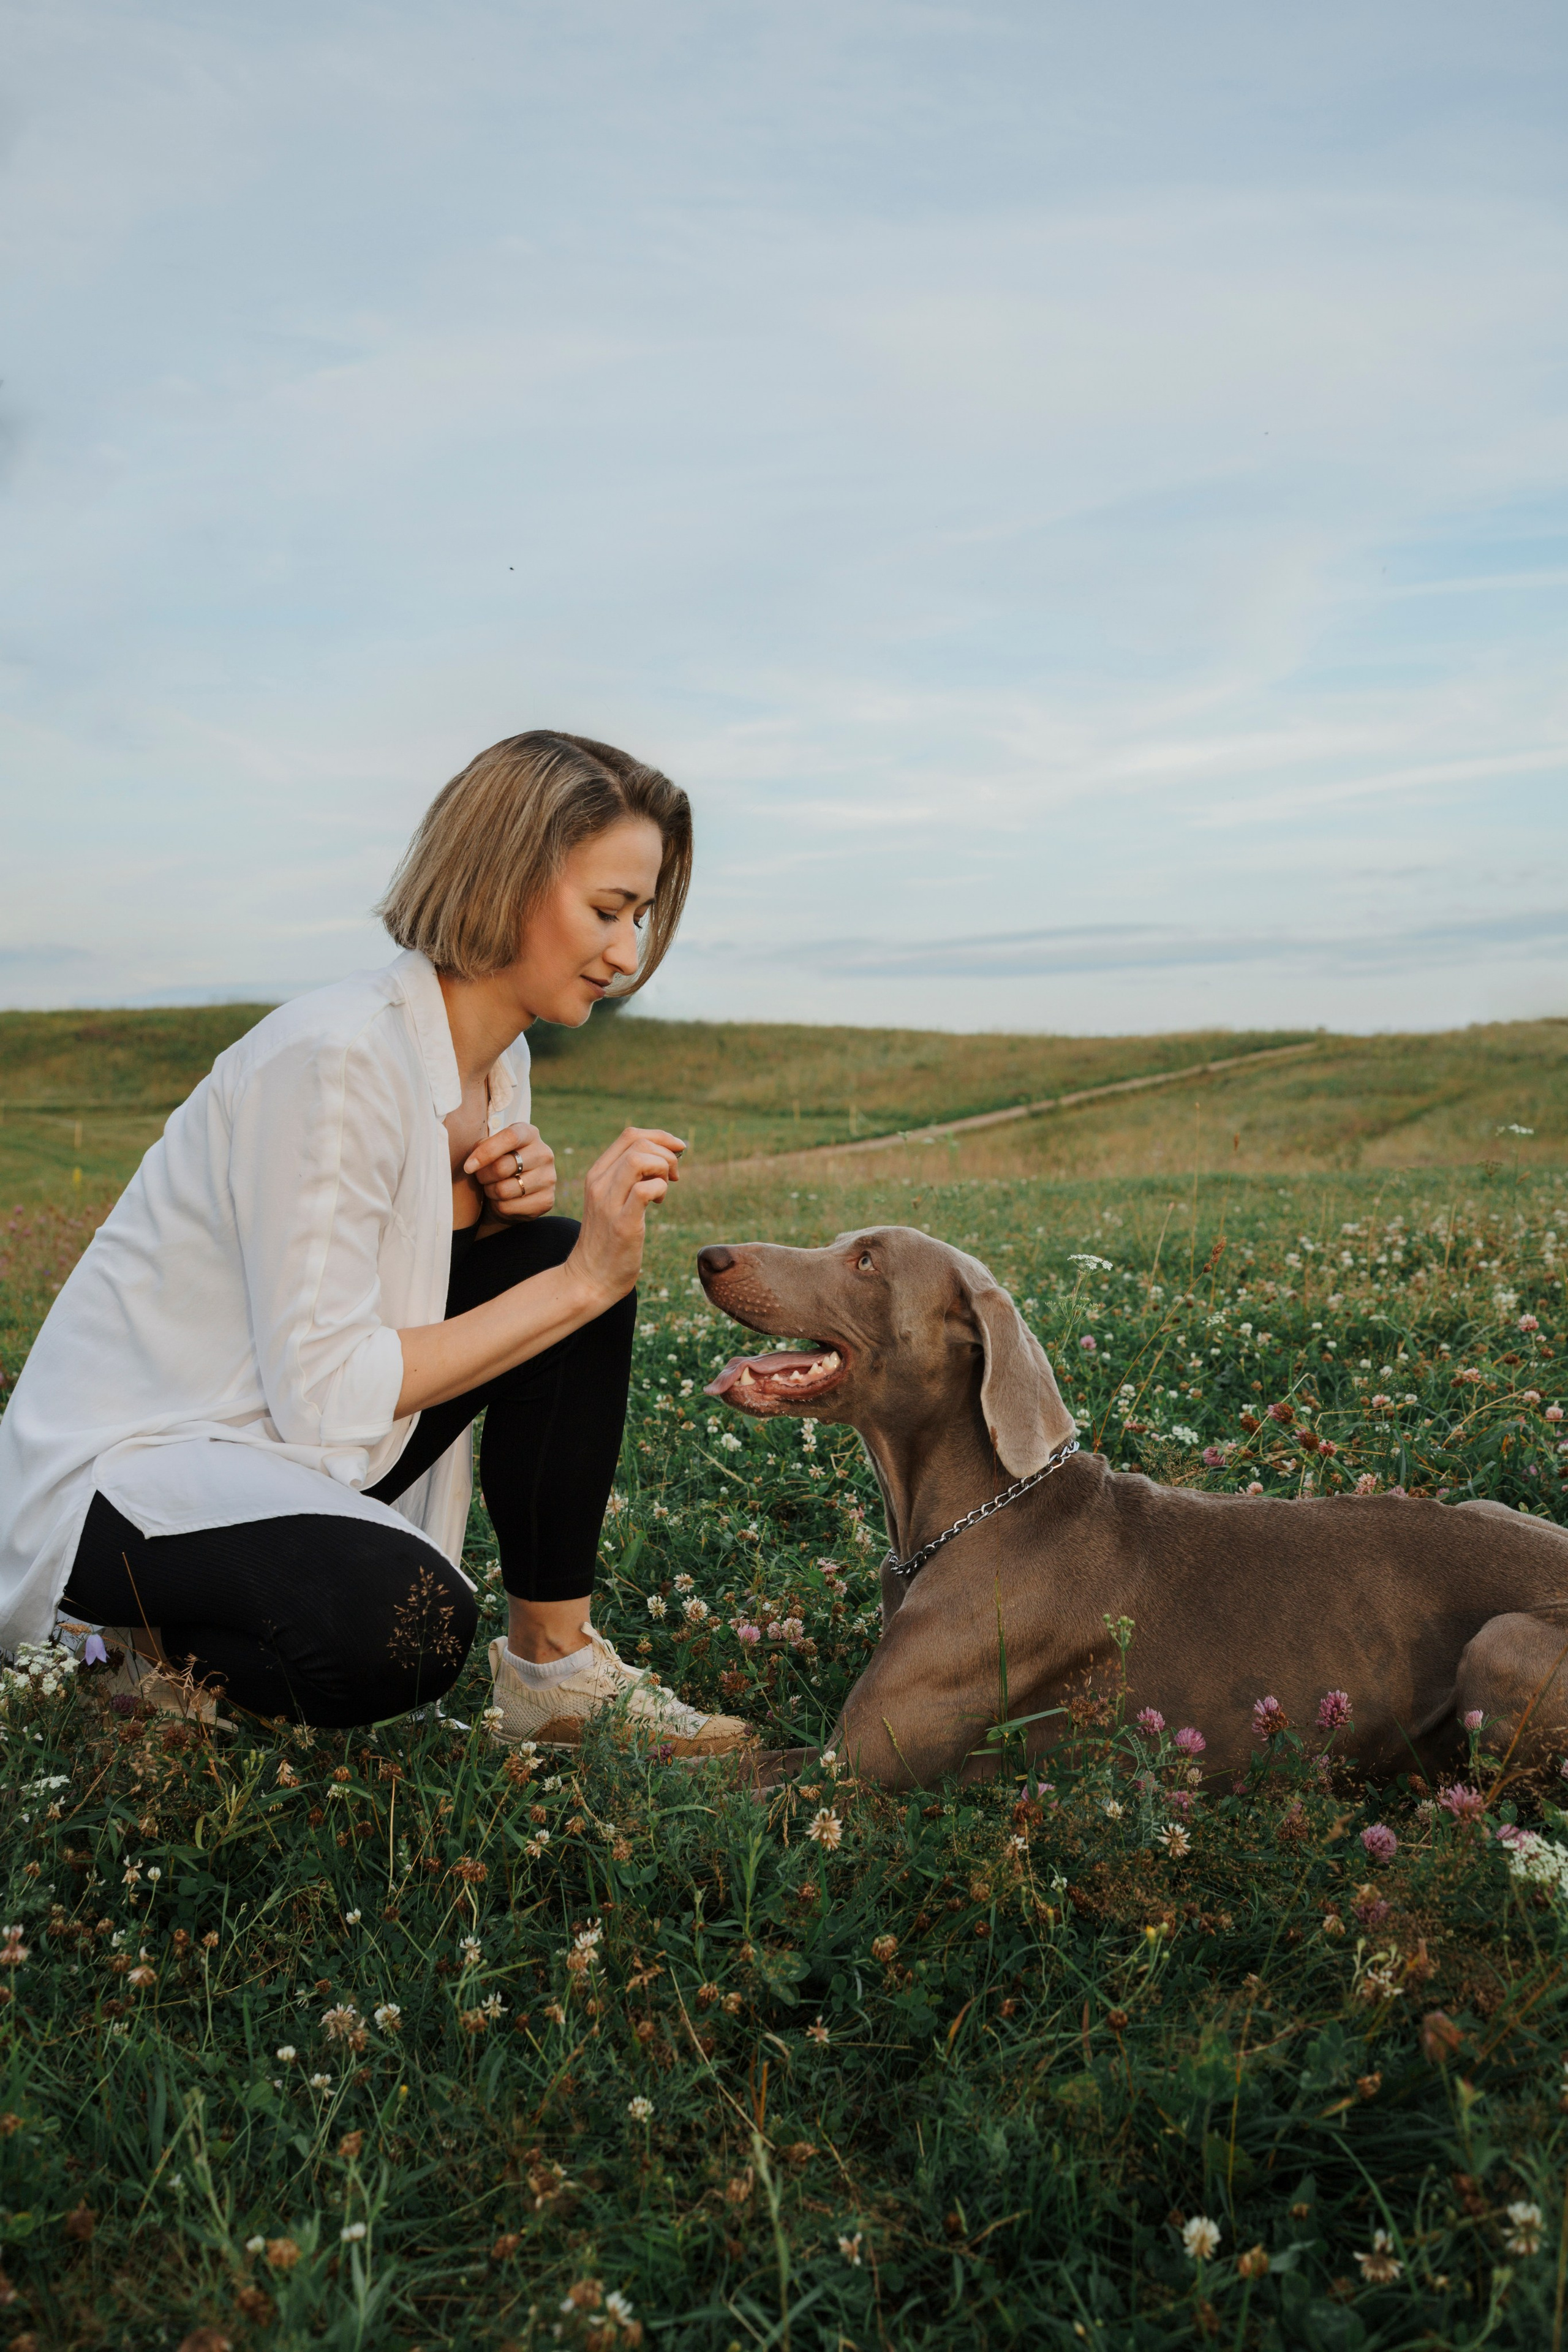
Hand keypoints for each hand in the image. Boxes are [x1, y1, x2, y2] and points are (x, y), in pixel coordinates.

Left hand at [462, 1123, 557, 1221]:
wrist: (515, 1191)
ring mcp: (549, 1178)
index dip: (486, 1152)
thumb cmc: (498, 1163)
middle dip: (483, 1176)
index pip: (510, 1137)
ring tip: (493, 1188)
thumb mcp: (490, 1148)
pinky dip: (499, 1206)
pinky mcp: (546, 1201)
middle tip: (481, 1178)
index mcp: (530, 1134)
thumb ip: (483, 1147)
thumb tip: (472, 1163)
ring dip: (490, 1192)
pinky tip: (504, 1201)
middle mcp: (544, 1154)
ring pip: (503, 1190)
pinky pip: (509, 1207)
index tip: (469, 1166)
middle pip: (502, 1167)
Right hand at [568, 1125, 685, 1303]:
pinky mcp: (622, 1224)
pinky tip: (659, 1203)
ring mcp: (608, 1203)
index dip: (661, 1138)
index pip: (630, 1135)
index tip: (676, 1154)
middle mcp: (599, 1183)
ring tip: (665, 1188)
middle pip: (638, 1143)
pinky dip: (660, 1190)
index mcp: (597, 1174)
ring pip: (639, 1160)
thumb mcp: (613, 1199)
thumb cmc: (609, 1239)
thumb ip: (630, 1177)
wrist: (590, 1278)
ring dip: (663, 1169)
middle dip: (667, 1154)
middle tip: (674, 1177)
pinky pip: (644, 1190)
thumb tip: (667, 1157)